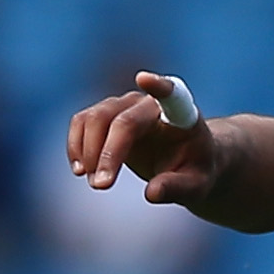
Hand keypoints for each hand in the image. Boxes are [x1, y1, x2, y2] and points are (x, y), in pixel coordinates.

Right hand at [67, 72, 217, 205]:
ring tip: (95, 183)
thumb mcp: (196, 186)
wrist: (184, 160)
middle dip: (107, 153)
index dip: (158, 86)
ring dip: (88, 151)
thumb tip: (152, 193)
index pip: (172, 95)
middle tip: (101, 186)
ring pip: (95, 118)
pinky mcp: (107, 114)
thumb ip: (178, 188)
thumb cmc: (194, 170)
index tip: (144, 80)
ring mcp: (125, 105)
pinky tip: (80, 170)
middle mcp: (149, 104)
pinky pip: (82, 122)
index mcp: (181, 116)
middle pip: (121, 120)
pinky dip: (76, 145)